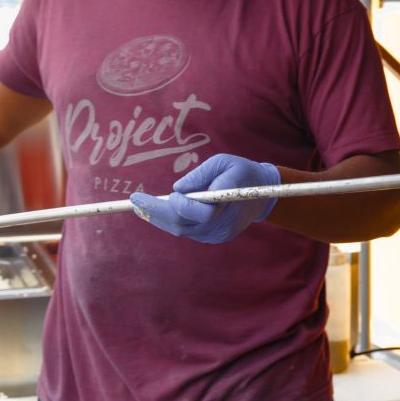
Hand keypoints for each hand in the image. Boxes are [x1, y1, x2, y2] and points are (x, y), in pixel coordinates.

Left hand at [130, 155, 279, 244]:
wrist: (264, 193)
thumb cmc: (241, 172)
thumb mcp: (222, 162)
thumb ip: (199, 175)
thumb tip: (176, 190)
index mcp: (229, 201)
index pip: (198, 211)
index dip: (174, 205)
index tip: (155, 193)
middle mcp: (224, 223)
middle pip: (183, 224)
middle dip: (156, 213)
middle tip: (135, 202)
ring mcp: (220, 234)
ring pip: (183, 231)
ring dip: (161, 219)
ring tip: (141, 207)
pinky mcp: (217, 238)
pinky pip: (189, 232)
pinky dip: (173, 222)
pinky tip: (161, 212)